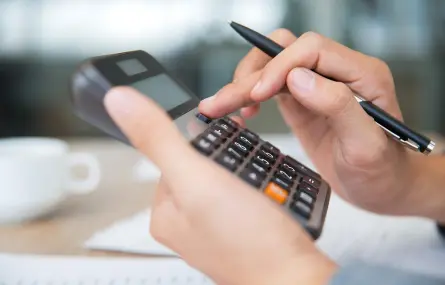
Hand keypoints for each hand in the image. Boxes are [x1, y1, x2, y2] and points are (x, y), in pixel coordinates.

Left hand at [104, 87, 336, 284]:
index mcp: (165, 213)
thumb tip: (119, 102)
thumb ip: (159, 139)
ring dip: (243, 169)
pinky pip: (242, 194)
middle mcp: (185, 223)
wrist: (296, 279)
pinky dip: (255, 186)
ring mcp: (213, 228)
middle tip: (245, 159)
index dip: (199, 138)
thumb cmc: (249, 241)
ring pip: (225, 177)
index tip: (221, 130)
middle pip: (200, 165)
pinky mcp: (237, 231)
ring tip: (260, 180)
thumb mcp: (197, 179)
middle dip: (224, 155)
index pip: (171, 155)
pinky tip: (267, 193)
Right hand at [199, 30, 425, 215]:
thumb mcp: (366, 145)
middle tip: (221, 102)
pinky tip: (241, 113)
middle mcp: (337, 72)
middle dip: (250, 75)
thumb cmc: (382, 170)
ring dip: (243, 83)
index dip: (280, 66)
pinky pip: (270, 86)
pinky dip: (249, 95)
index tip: (258, 95)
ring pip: (272, 65)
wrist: (382, 186)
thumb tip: (297, 78)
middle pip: (284, 52)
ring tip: (221, 107)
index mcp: (362, 74)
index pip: (311, 49)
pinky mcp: (301, 101)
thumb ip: (338, 105)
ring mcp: (317, 85)